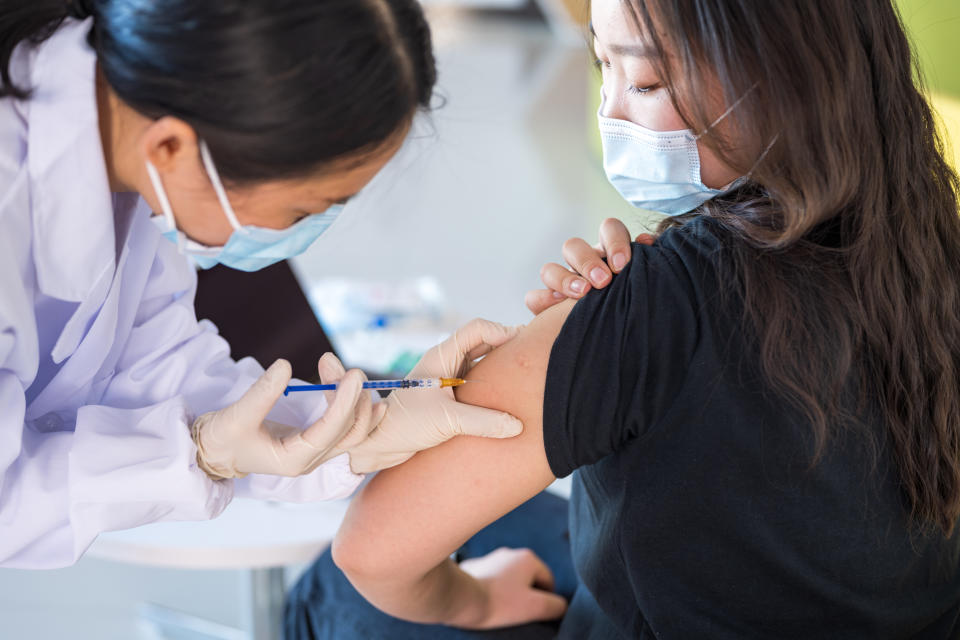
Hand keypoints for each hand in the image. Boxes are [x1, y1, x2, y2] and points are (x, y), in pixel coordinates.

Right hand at [192, 357, 375, 478]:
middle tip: (351, 370)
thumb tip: (284, 365)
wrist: (213, 453)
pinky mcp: (314, 441)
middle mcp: (310, 459)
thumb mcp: (237, 416)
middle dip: (353, 398)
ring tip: (352, 373)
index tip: (354, 376)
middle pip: (349, 432)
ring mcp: (314, 452)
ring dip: (356, 401)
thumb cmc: (222, 439)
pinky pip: (343, 427)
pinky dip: (353, 408)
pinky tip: (362, 391)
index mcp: (294, 459)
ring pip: (350, 430)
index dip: (345, 402)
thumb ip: (262, 393)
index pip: (330, 430)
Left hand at [345, 318, 523, 473]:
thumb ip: (483, 422)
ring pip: (481, 361)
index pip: (476, 329)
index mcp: (441, 356)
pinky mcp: (449, 395)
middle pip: (483, 341)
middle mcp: (445, 362)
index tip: (521, 342)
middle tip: (532, 354)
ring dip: (501, 364)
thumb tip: (517, 425)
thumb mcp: (447, 421)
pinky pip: (477, 381)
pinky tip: (508, 394)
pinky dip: (494, 383)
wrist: (379, 443)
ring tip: (525, 371)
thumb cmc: (405, 425)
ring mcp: (448, 378)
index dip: (501, 331)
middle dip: (507, 344)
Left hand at [457, 547, 566, 628]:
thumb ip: (555, 606)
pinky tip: (486, 603)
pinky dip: (492, 591)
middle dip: (526, 596)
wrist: (460, 598)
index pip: (548, 581)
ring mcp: (490, 558)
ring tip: (500, 609)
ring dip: (509, 594)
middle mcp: (510, 553)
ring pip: (509, 580)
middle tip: (517, 613)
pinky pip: (491, 581)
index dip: (545, 600)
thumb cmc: (499, 602)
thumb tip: (561, 607)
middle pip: (528, 579)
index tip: (533, 614)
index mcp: (528, 558)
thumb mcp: (534, 607)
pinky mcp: (474, 567)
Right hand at [525, 217, 655, 314]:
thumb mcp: (641, 282)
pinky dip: (543, 301)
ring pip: (549, 269)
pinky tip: (556, 310)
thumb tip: (647, 241)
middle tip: (603, 281)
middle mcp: (583, 263)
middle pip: (573, 246)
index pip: (608, 229)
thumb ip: (645, 263)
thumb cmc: (632, 303)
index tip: (622, 264)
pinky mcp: (546, 304)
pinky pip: (534, 297)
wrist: (620, 338)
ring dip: (564, 279)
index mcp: (608, 252)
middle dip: (587, 262)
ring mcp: (562, 282)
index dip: (614, 241)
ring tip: (582, 295)